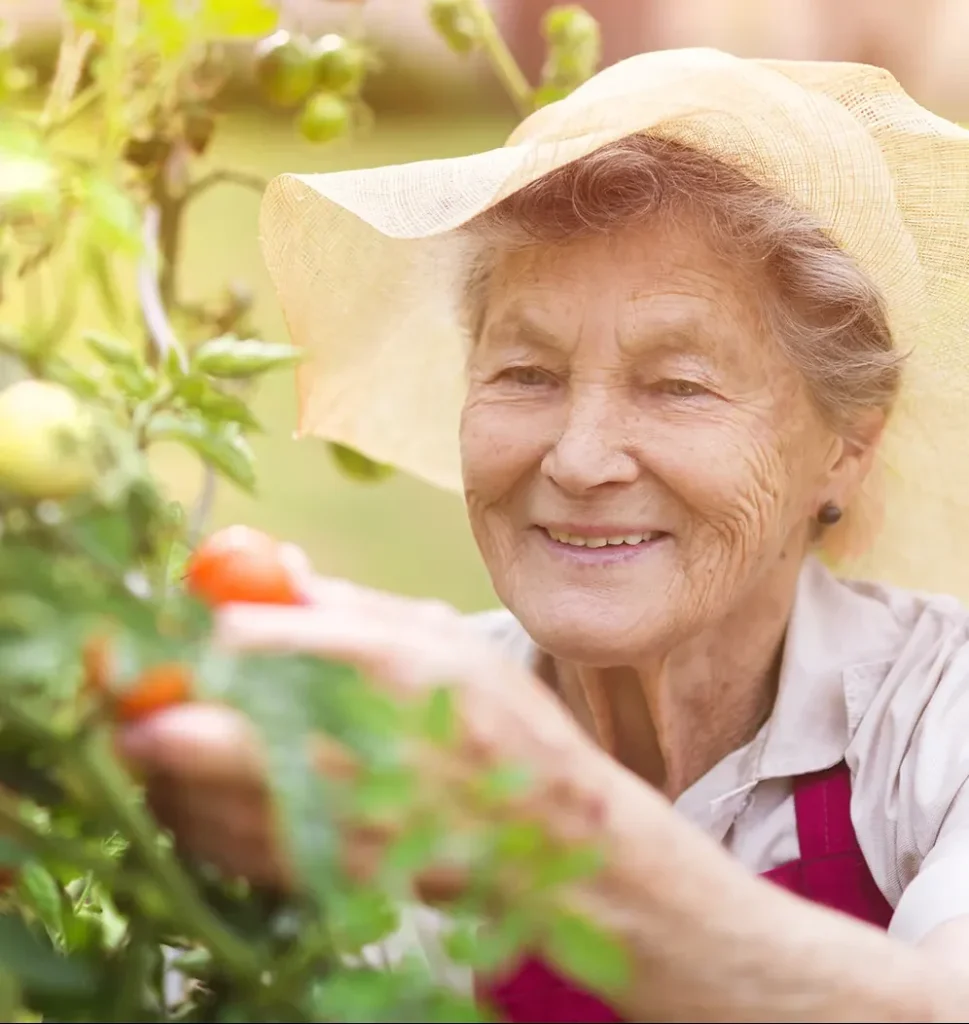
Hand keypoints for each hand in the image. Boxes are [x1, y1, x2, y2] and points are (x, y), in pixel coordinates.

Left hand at [118, 571, 607, 894]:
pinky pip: (214, 846)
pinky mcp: (319, 876)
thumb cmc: (499, 719)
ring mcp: (330, 822)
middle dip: (137, 704)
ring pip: (186, 797)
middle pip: (191, 730)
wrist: (550, 837)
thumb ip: (351, 604)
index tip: (154, 624)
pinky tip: (191, 784)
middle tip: (118, 683)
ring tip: (151, 728)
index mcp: (383, 667)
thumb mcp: (443, 637)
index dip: (181, 631)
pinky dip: (184, 811)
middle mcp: (349, 745)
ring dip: (150, 762)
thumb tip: (270, 566)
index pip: (243, 643)